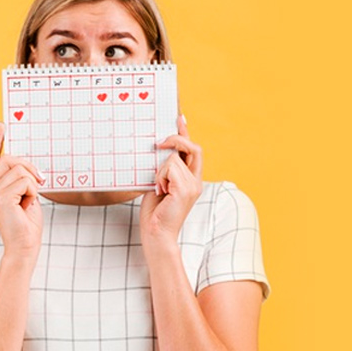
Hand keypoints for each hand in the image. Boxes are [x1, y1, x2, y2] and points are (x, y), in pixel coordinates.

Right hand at [0, 123, 45, 259]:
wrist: (25, 247)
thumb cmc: (27, 224)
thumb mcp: (26, 195)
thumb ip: (22, 180)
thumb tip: (26, 163)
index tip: (1, 126)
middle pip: (10, 159)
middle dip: (29, 166)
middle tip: (41, 180)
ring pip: (20, 169)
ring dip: (33, 183)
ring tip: (30, 200)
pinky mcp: (1, 198)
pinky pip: (25, 181)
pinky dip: (33, 191)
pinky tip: (28, 205)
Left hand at [140, 115, 203, 244]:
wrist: (156, 233)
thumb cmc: (155, 212)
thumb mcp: (158, 184)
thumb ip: (163, 169)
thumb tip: (158, 150)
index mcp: (191, 179)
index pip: (193, 150)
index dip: (186, 132)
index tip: (179, 118)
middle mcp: (196, 181)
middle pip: (193, 147)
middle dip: (176, 138)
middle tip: (159, 142)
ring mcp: (193, 185)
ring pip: (172, 158)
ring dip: (159, 171)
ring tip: (158, 189)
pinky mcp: (185, 189)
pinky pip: (169, 167)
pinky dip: (159, 177)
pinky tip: (159, 191)